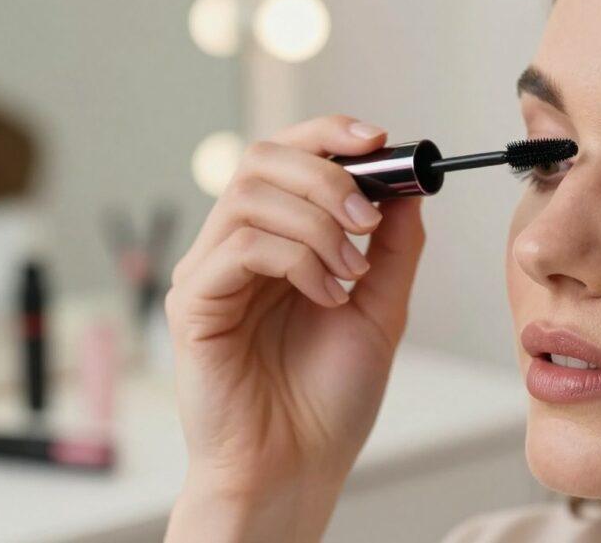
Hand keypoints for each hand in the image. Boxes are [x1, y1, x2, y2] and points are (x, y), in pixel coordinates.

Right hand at [164, 115, 425, 540]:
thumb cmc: (330, 395)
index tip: (378, 140)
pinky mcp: (192, 302)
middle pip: (263, 159)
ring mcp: (208, 272)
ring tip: (350, 273)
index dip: (328, 136)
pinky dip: (297, 259)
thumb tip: (408, 186)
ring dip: (318, 223)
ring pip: (252, 196)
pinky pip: (240, 246)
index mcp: (276, 240)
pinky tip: (326, 296)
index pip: (288, 158)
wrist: (297, 464)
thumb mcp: (381, 307)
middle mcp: (235, 247)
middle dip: (328, 176)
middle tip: (369, 219)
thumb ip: (393, 246)